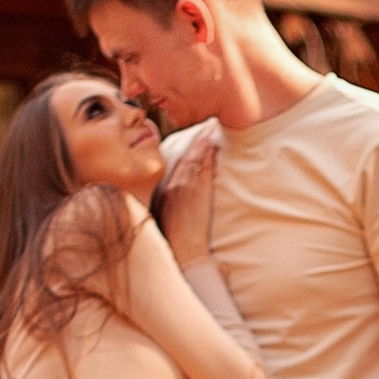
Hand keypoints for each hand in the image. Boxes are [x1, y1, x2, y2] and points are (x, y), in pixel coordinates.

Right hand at [156, 129, 218, 264]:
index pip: (177, 164)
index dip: (188, 149)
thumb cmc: (177, 243)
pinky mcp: (195, 193)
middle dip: (197, 139)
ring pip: (193, 159)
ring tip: (213, 127)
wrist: (185, 255)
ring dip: (203, 142)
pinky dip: (207, 154)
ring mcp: (183, 188)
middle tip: (208, 123)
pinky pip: (202, 169)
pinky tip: (213, 143)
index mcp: (164, 191)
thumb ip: (172, 204)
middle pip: (185, 157)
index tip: (196, 137)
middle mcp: (171, 186)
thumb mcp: (168, 219)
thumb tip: (178, 199)